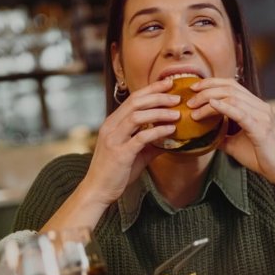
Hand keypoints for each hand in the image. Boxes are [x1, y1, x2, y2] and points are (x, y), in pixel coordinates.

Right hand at [81, 78, 180, 204]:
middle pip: (135, 103)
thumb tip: (171, 137)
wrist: (98, 190)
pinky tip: (170, 130)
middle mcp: (111, 127)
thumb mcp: (134, 153)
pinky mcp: (120, 153)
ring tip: (176, 113)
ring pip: (137, 116)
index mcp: (112, 123)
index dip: (151, 89)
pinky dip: (157, 131)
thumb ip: (150, 143)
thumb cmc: (115, 172)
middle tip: (176, 97)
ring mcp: (114, 139)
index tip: (168, 84)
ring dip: (159, 112)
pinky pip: (141, 137)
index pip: (133, 99)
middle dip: (157, 96)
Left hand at [189, 78, 274, 185]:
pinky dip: (224, 107)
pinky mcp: (260, 128)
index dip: (212, 83)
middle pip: (230, 88)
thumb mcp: (235, 144)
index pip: (232, 86)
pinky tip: (211, 104)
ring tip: (194, 106)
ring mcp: (262, 115)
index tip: (194, 88)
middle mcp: (260, 107)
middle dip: (207, 88)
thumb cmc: (261, 157)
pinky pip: (240, 113)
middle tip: (189, 96)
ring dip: (209, 99)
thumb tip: (204, 135)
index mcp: (255, 107)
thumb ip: (222, 136)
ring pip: (232, 98)